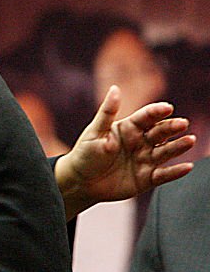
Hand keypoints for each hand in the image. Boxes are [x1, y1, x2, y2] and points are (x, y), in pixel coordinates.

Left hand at [55, 85, 194, 219]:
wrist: (80, 182)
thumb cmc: (85, 154)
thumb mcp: (95, 132)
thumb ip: (107, 112)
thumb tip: (115, 89)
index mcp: (129, 128)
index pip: (146, 117)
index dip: (157, 111)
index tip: (167, 107)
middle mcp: (141, 142)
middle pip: (160, 132)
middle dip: (172, 127)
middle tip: (182, 123)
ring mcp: (145, 160)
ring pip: (166, 151)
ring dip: (179, 146)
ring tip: (190, 140)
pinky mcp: (147, 178)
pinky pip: (164, 175)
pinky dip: (175, 172)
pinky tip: (187, 167)